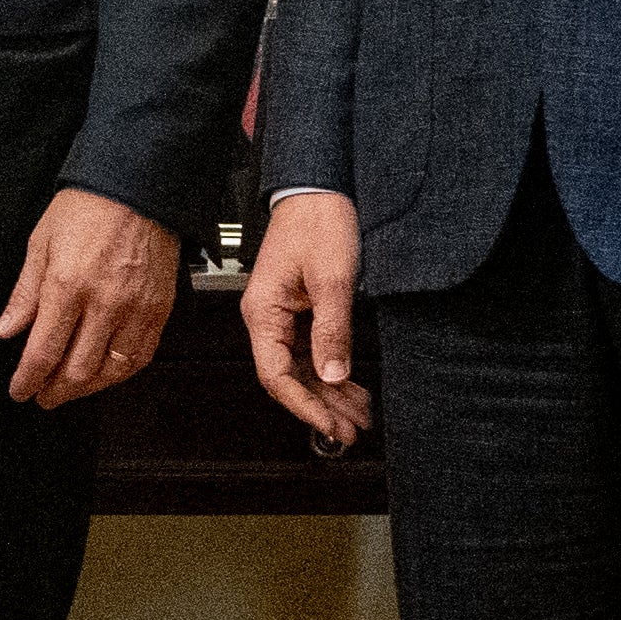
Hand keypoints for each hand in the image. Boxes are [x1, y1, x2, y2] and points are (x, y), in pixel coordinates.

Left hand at [0, 186, 180, 409]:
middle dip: (55, 391)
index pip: (43, 352)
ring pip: (112, 371)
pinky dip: (121, 373)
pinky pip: (141, 355)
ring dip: (87, 388)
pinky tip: (105, 374)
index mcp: (67, 286)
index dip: (28, 380)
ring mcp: (136, 308)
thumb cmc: (88, 208)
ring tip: (69, 389)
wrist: (138, 187)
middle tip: (42, 395)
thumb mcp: (40, 244)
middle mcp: (104, 303)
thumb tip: (5, 331)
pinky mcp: (160, 308)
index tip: (20, 390)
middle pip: (77, 370)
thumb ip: (23, 295)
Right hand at [241, 188, 370, 450]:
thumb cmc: (317, 222)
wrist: (318, 189)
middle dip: (321, 406)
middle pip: (289, 377)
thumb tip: (333, 375)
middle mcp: (266, 318)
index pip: (276, 375)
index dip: (304, 405)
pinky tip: (351, 387)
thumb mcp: (332, 279)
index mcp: (263, 312)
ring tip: (357, 414)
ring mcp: (282, 315)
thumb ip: (332, 331)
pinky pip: (310, 351)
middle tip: (350, 430)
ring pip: (302, 368)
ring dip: (329, 393)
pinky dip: (331, 371)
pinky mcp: (298, 310)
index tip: (330, 424)